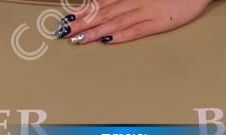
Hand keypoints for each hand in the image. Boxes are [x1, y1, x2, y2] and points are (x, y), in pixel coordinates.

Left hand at [61, 0, 213, 44]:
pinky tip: (108, 40)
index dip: (84, 11)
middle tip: (65, 33)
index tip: (68, 20)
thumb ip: (126, 0)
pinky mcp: (159, 23)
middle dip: (83, 23)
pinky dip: (121, 35)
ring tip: (79, 39)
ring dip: (96, 31)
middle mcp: (135, 0)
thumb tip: (109, 4)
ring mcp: (147, 12)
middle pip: (104, 13)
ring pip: (116, 22)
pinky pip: (137, 30)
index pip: (102, 2)